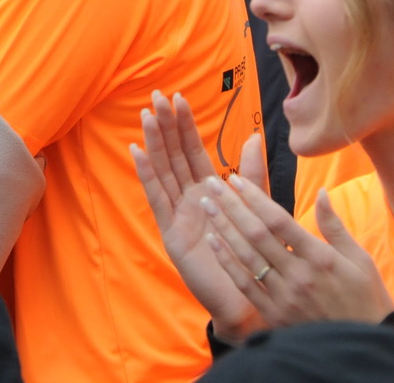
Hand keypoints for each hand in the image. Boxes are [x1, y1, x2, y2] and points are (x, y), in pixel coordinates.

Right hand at [131, 92, 262, 340]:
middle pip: (173, 156)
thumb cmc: (252, 254)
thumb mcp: (255, 207)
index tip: (177, 98)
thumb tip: (254, 137)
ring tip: (147, 115)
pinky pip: (158, 198)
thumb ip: (251, 174)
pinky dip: (147, 174)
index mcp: (208, 191)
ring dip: (154, 144)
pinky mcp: (172, 233)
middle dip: (166, 126)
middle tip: (156, 96)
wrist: (250, 297)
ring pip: (163, 172)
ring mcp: (178, 215)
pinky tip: (138, 151)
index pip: (192, 151)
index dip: (184, 125)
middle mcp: (189, 199)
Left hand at [198, 179, 392, 328]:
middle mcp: (298, 275)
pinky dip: (227, 261)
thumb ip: (334, 225)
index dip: (255, 197)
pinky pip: (245, 284)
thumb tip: (321, 191)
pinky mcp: (275, 314)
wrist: (362, 346)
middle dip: (232, 206)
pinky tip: (213, 241)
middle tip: (212, 184)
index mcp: (320, 257)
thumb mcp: (359, 258)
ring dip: (223, 228)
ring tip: (206, 205)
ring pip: (246, 256)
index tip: (236, 179)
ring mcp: (284, 296)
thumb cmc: (365, 297)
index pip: (279, 220)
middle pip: (257, 234)